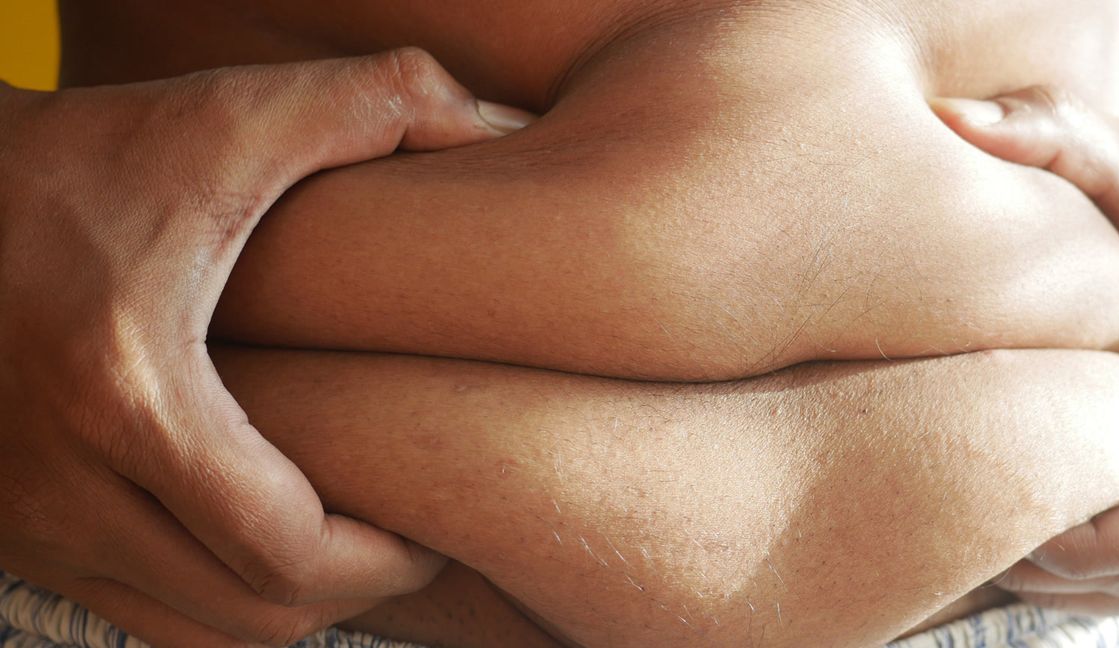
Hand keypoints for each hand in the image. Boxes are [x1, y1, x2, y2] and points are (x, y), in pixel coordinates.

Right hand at [0, 49, 533, 644]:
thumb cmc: (75, 158)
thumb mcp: (221, 117)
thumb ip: (366, 103)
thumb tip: (489, 121)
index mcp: (129, 397)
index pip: (287, 551)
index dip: (387, 562)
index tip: (437, 528)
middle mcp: (61, 485)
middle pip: (249, 615)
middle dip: (351, 591)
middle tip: (407, 539)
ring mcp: (23, 519)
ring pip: (190, 631)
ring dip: (283, 604)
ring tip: (343, 545)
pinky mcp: (5, 528)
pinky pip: (130, 611)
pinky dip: (211, 598)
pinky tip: (257, 539)